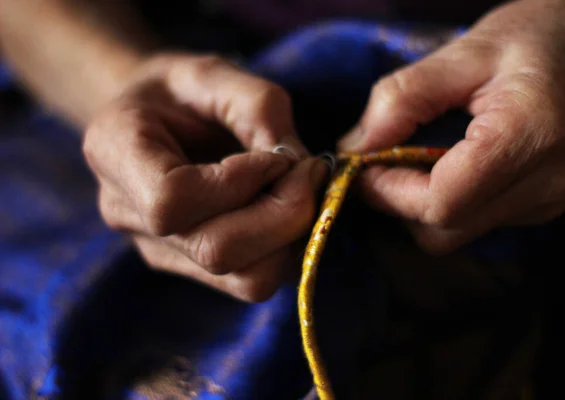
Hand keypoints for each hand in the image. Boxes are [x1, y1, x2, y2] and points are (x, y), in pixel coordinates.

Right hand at [83, 53, 326, 300]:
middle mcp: (128, 214)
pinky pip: (253, 279)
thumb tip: (297, 165)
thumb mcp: (214, 72)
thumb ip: (257, 107)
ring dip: (292, 235)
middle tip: (311, 171)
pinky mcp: (193, 268)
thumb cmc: (180, 91)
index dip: (238, 182)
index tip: (274, 155)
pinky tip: (286, 207)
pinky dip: (287, 246)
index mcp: (114, 152)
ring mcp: (160, 249)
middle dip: (284, 214)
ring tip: (300, 189)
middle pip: (216, 252)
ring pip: (246, 280)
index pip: (171, 201)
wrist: (153, 118)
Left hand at [338, 0, 564, 253]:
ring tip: (415, 156)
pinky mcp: (546, 203)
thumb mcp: (463, 52)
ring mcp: (551, 199)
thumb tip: (355, 147)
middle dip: (399, 202)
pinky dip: (450, 201)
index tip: (364, 163)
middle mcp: (546, 182)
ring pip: (459, 233)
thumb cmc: (537, 34)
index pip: (440, 204)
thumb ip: (402, 99)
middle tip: (380, 160)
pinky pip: (479, 222)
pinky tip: (448, 163)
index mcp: (527, 137)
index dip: (389, 192)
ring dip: (422, 203)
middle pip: (445, 231)